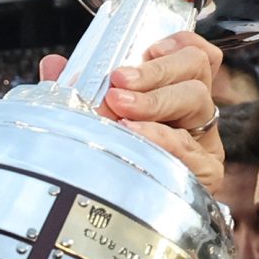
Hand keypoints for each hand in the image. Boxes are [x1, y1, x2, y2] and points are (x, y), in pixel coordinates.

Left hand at [39, 30, 227, 193]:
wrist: (117, 215)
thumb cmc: (110, 160)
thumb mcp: (88, 119)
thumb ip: (73, 90)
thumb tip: (53, 64)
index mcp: (173, 92)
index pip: (195, 53)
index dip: (178, 43)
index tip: (147, 48)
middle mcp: (194, 112)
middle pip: (196, 68)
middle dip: (155, 70)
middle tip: (120, 81)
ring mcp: (203, 140)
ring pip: (197, 98)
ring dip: (155, 99)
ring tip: (121, 109)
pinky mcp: (205, 171)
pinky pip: (191, 146)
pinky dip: (161, 136)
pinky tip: (137, 134)